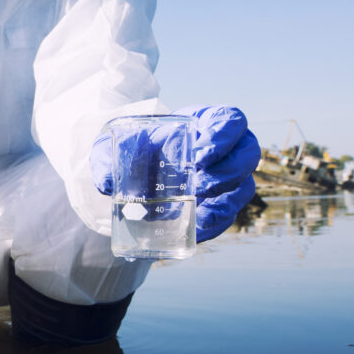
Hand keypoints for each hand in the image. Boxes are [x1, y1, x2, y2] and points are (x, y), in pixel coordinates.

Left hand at [90, 105, 259, 241]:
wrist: (133, 170)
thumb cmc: (135, 146)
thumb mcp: (118, 144)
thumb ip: (108, 156)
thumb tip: (106, 182)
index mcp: (208, 122)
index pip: (232, 121)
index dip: (224, 137)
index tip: (201, 155)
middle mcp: (227, 149)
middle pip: (247, 156)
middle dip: (228, 173)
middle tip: (199, 184)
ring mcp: (227, 179)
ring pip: (243, 189)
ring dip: (224, 201)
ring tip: (199, 211)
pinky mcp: (219, 205)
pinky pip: (227, 216)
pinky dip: (214, 224)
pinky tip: (197, 231)